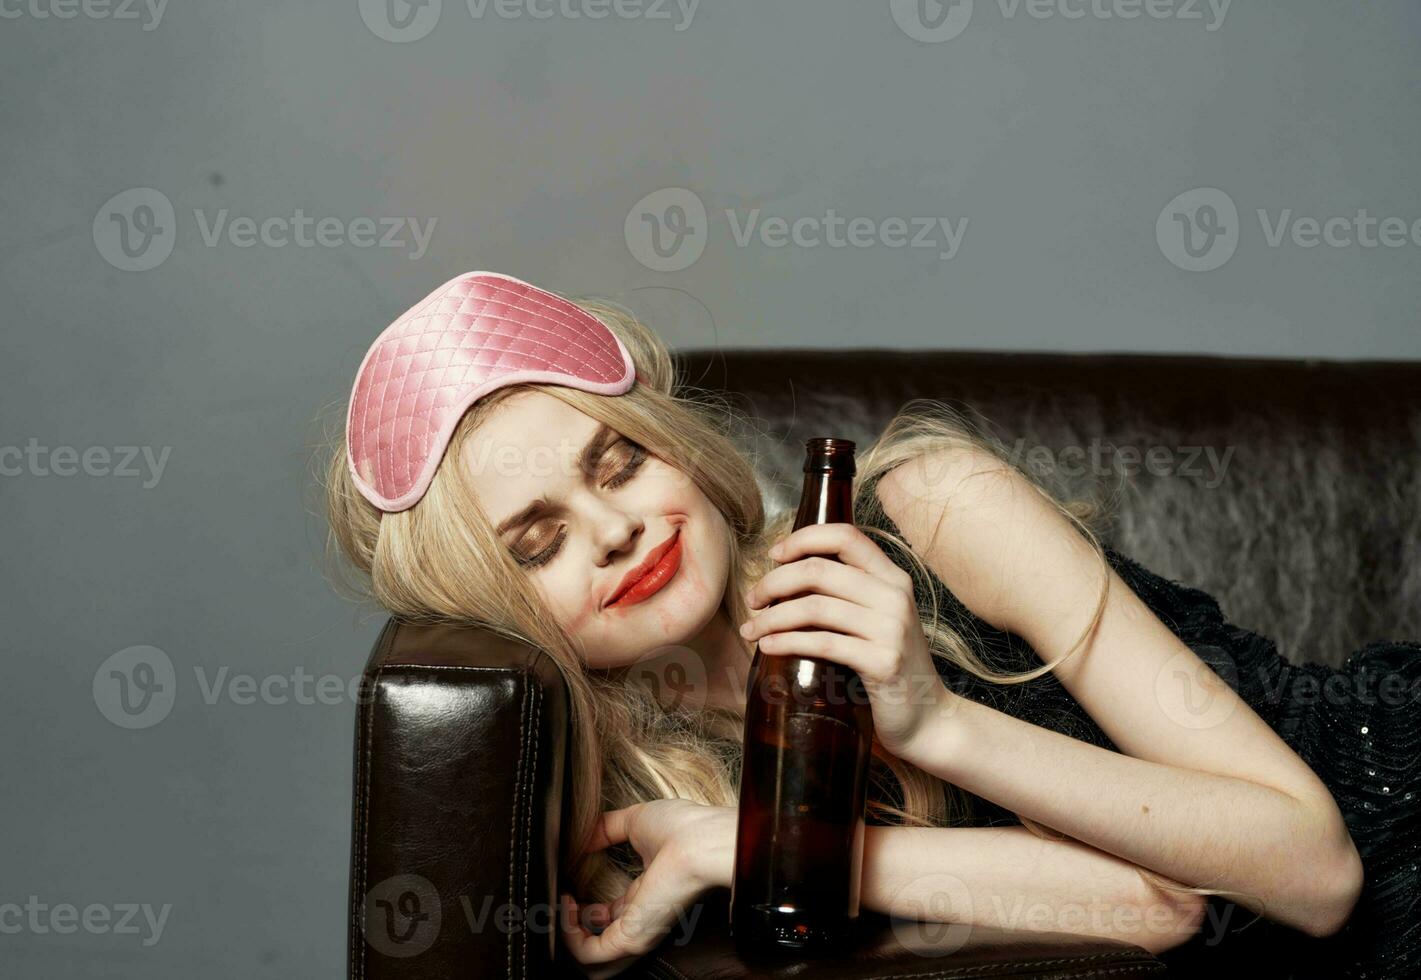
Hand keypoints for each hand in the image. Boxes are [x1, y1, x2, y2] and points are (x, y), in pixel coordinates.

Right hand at [560, 799, 735, 977]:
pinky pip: (588, 954)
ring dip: (566, 933)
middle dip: (571, 924)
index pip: (611, 915)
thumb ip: (605, 827)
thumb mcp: (634, 821)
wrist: (700, 841)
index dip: (584, 905)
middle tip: (561, 899)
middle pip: (599, 939)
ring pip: (591, 956)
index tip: (569, 884)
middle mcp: (640, 918)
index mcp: (646, 894)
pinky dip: (569, 934)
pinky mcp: (631, 938)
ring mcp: (636, 932)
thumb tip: (579, 836)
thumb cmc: (682, 828)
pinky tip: (567, 904)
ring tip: (561, 903)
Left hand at [741, 522, 956, 762]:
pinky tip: (768, 647)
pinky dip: (786, 642)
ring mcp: (892, 628)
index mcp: (893, 578)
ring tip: (751, 630)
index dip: (803, 539)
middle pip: (819, 570)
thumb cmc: (889, 666)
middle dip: (774, 582)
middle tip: (753, 600)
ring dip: (772, 617)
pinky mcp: (883, 662)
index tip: (774, 556)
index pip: (845, 536)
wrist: (928, 718)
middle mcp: (895, 596)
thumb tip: (786, 576)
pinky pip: (822, 643)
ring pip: (815, 607)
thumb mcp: (878, 619)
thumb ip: (848, 594)